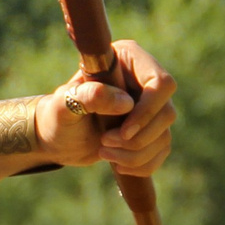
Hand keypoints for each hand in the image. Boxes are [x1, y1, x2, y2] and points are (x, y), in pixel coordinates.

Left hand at [37, 41, 176, 177]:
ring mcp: (151, 106)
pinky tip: (118, 165)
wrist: (57, 138)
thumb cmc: (57, 115)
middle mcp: (145, 79)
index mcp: (128, 59)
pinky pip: (161, 150)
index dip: (147, 111)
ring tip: (104, 154)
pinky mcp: (151, 129)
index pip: (160, 83)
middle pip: (166, 113)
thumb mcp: (64, 105)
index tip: (124, 132)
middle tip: (104, 143)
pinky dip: (141, 164)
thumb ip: (89, 96)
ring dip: (135, 154)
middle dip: (137, 138)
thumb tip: (127, 103)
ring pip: (164, 135)